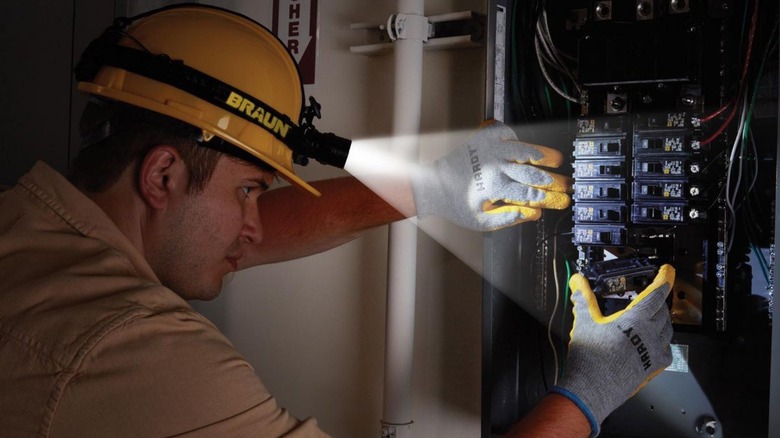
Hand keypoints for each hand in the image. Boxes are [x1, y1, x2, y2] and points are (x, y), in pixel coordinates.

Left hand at [410, 121, 571, 230]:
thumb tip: (534, 214)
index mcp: (494, 188)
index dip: (547, 198)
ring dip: (540, 155)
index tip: (560, 200)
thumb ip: (507, 219)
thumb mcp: (480, 222)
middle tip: (565, 183)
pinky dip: (516, 137)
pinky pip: (506, 132)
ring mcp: (488, 149)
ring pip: (523, 149)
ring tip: (554, 160)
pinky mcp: (482, 138)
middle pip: (532, 172)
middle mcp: (494, 166)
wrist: (432, 185)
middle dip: (552, 180)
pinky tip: (521, 146)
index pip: (529, 193)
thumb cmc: (456, 206)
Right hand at [551, 264, 674, 436]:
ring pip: (667, 330)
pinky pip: (666, 350)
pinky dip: (662, 342)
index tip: (668, 271)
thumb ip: (583, 299)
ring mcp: (653, 352)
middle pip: (663, 311)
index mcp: (636, 319)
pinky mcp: (653, 367)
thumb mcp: (584, 322)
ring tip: (650, 319)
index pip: (657, 293)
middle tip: (649, 297)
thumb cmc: (590, 359)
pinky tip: (651, 342)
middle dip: (658, 301)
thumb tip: (577, 283)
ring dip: (662, 321)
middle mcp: (650, 334)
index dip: (664, 279)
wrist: (592, 389)